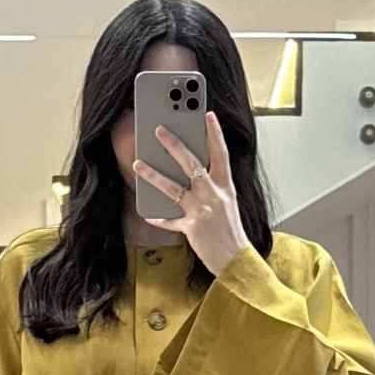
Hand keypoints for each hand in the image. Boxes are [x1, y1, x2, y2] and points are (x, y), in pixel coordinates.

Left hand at [131, 110, 249, 277]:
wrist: (236, 260)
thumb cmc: (230, 230)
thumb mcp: (227, 202)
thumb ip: (212, 185)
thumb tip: (191, 169)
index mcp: (226, 187)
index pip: (221, 154)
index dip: (215, 133)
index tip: (207, 114)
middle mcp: (214, 195)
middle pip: (192, 164)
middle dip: (174, 145)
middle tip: (158, 130)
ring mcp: (203, 212)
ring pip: (174, 188)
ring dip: (153, 175)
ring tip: (138, 163)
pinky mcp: (192, 229)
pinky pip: (170, 221)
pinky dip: (159, 218)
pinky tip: (148, 213)